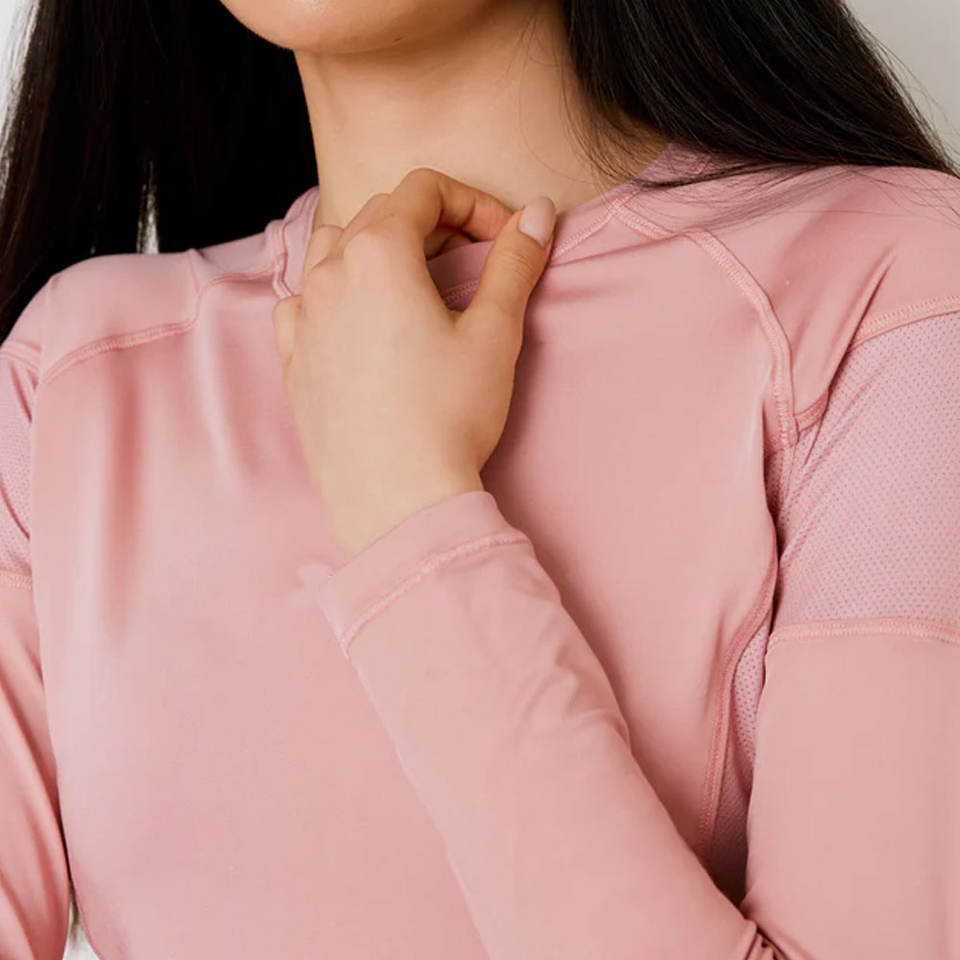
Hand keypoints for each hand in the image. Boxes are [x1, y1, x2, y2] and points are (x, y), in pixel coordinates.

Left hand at [272, 168, 556, 560]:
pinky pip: (304, 301)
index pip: (424, 189)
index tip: (503, 239)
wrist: (396, 500)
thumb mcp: (495, 334)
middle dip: (433, 222)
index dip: (473, 202)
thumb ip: (515, 263)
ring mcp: (303, 318)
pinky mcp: (293, 361)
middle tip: (473, 260)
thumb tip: (538, 212)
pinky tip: (360, 321)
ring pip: (334, 249)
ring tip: (416, 284)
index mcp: (378, 254)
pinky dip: (335, 292)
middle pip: (380, 212)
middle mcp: (329, 274)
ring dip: (379, 248)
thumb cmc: (449, 417)